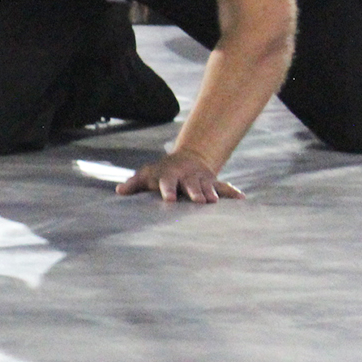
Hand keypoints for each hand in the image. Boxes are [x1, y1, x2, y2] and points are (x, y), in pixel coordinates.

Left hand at [116, 149, 242, 203]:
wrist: (185, 159)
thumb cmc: (161, 172)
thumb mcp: (146, 175)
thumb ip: (134, 184)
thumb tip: (119, 192)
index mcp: (169, 175)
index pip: (167, 182)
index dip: (167, 190)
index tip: (169, 199)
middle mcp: (187, 177)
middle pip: (191, 185)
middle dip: (195, 192)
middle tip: (199, 201)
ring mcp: (202, 179)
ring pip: (208, 186)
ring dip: (212, 193)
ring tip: (215, 202)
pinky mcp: (214, 182)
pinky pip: (225, 187)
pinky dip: (233, 192)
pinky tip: (242, 200)